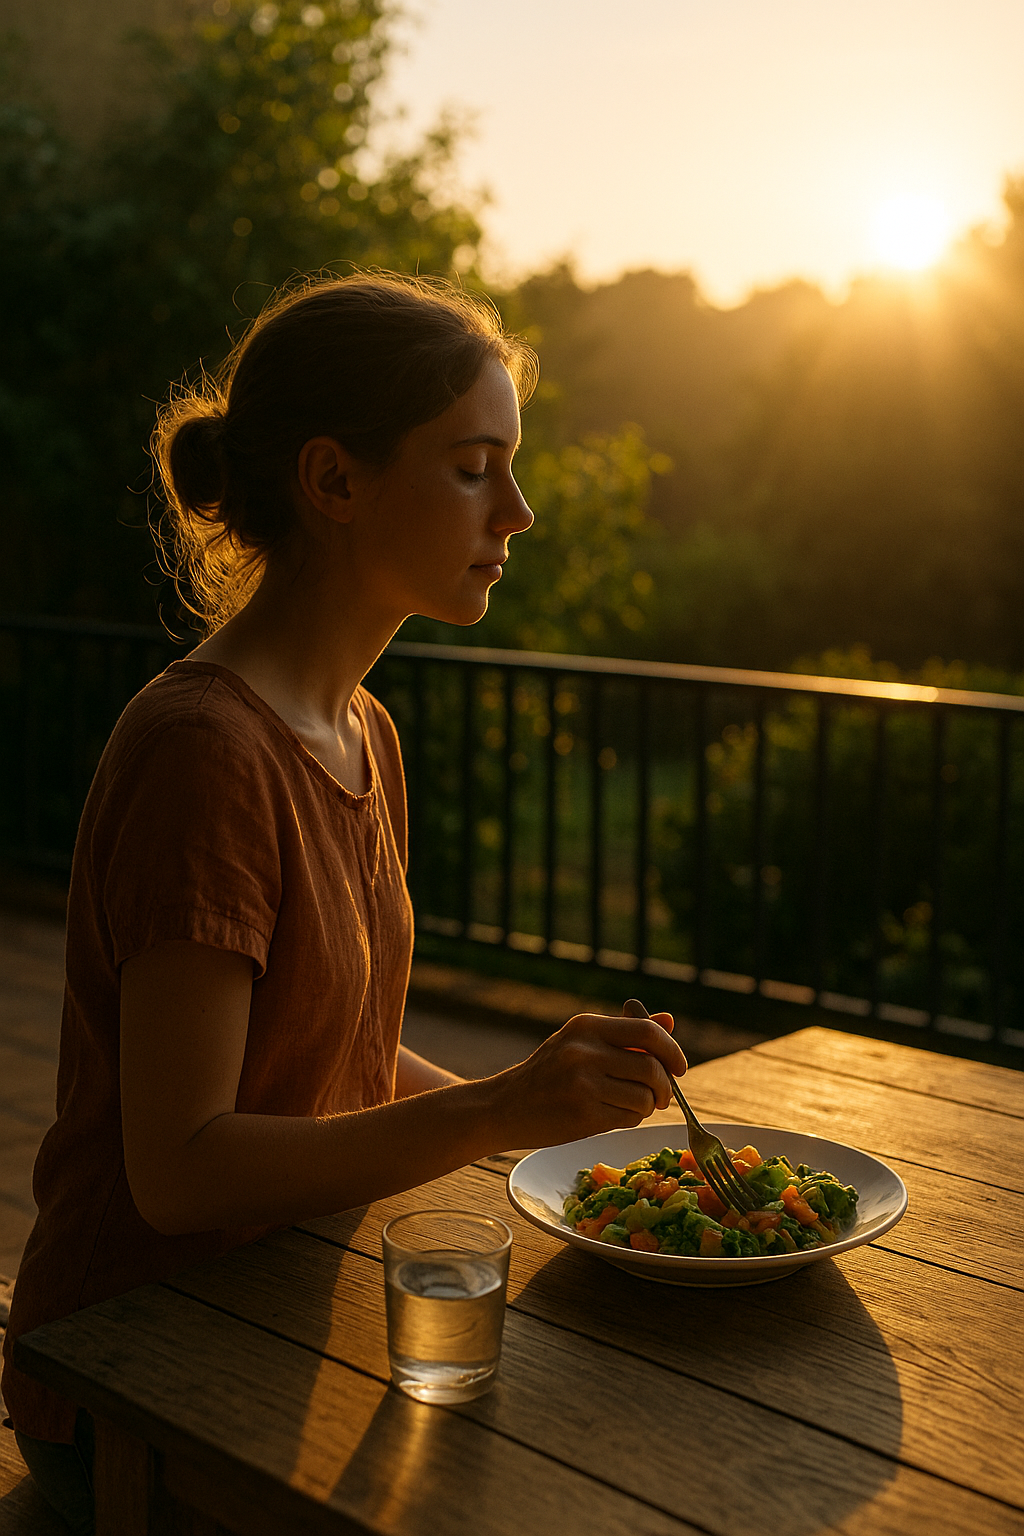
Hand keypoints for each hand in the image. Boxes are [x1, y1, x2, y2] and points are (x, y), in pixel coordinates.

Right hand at [495, 1006, 686, 1148]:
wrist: (505, 1106)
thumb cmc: (549, 1073)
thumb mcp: (581, 1042)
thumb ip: (625, 1032)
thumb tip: (669, 1021)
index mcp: (587, 1025)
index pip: (647, 1032)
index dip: (672, 1050)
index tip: (679, 1067)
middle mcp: (585, 1050)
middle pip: (651, 1067)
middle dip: (666, 1086)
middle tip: (662, 1096)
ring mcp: (583, 1083)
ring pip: (645, 1096)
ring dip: (649, 1106)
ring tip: (634, 1106)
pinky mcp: (583, 1114)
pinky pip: (630, 1118)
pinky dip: (632, 1119)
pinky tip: (615, 1115)